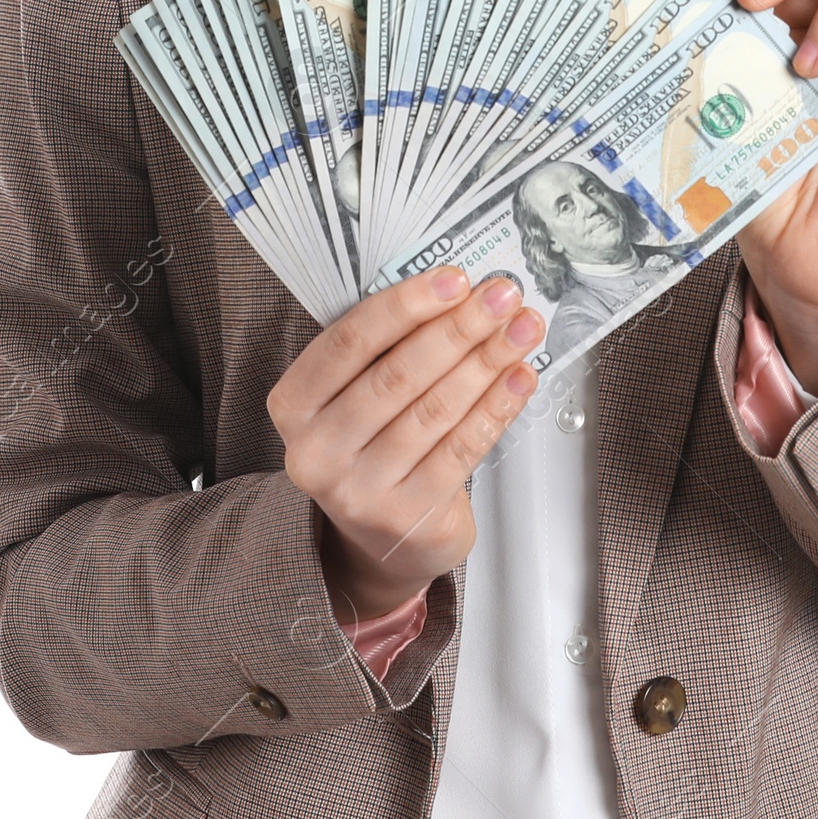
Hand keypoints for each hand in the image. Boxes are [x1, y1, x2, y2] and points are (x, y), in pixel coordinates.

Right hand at [267, 270, 545, 621]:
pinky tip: (521, 376)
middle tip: (503, 295)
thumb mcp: (357, 393)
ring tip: (523, 328)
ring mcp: (360, 490)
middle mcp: (316, 450)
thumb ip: (388, 346)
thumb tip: (459, 291)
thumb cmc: (373, 442)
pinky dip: (497, 407)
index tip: (456, 278)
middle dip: (459, 327)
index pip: (350, 340)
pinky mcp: (407, 516)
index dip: (406, 304)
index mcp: (294, 404)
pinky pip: (461, 449)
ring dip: (487, 361)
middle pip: (398, 374)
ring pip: (434, 410)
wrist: (382, 541)